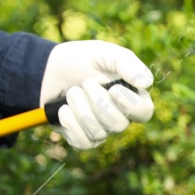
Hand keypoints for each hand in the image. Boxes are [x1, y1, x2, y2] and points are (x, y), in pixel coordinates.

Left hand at [39, 40, 155, 149]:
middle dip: (97, 102)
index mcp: (132, 97)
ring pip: (99, 133)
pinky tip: (64, 109)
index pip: (144, 112)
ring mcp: (103, 130)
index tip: (113, 89)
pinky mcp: (84, 138)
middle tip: (85, 83)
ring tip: (72, 92)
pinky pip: (83, 142)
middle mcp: (121, 117)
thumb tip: (146, 83)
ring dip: (79, 108)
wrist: (48, 69)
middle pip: (119, 125)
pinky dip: (69, 122)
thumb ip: (127, 63)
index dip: (129, 104)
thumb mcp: (105, 53)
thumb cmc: (81, 59)